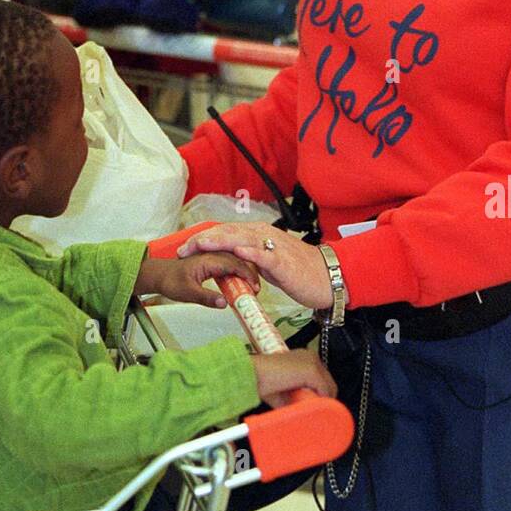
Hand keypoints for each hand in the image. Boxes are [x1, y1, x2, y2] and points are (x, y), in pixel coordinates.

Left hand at [135, 252, 259, 308]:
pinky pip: (228, 265)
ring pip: (234, 262)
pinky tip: (239, 283)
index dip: (247, 275)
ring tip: (250, 288)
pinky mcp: (210, 263)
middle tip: (256, 291)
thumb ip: (206, 298)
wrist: (159, 274)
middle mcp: (212, 256)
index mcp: (209, 260)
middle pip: (237, 261)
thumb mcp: (188, 293)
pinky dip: (236, 273)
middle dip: (249, 274)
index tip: (255, 288)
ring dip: (244, 273)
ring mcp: (212, 258)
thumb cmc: (170, 281)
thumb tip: (224, 303)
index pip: (234, 264)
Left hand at [178, 223, 333, 310]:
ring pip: (242, 239)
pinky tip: (237, 251)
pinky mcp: (283, 260)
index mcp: (258, 235)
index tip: (185, 248)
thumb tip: (232, 264)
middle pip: (228, 233)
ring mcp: (273, 246)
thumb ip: (250, 260)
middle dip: (204, 240)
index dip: (204, 239)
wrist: (326, 277)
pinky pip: (265, 254)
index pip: (225, 233)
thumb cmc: (299, 271)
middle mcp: (263, 235)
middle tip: (184, 248)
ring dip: (220, 240)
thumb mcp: (268, 264)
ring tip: (201, 243)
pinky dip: (250, 252)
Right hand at [250, 349, 336, 407]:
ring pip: (329, 387)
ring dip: (322, 402)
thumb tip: (305, 412)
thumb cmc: (262, 381)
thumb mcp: (284, 393)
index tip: (316, 407)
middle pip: (329, 383)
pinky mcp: (311, 370)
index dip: (321, 395)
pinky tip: (312, 409)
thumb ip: (296, 400)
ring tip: (311, 412)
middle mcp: (311, 357)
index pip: (323, 379)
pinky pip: (324, 390)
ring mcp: (312, 362)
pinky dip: (320, 402)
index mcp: (304, 358)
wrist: (252, 373)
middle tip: (314, 413)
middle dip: (323, 399)